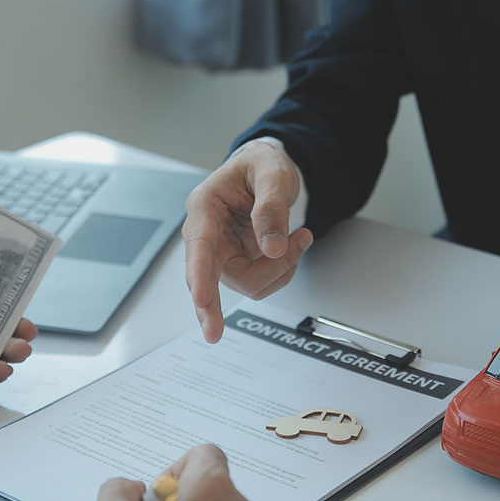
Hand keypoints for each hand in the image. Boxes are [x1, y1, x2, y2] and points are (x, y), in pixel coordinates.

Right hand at [183, 141, 314, 342]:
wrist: (267, 171)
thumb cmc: (261, 166)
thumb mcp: (271, 174)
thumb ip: (271, 208)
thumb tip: (272, 247)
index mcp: (205, 208)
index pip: (198, 246)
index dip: (199, 276)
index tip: (201, 299)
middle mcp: (208, 235)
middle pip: (208, 279)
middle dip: (212, 308)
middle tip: (213, 334)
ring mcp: (223, 254)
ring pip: (247, 283)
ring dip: (280, 269)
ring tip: (300, 238)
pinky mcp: (239, 264)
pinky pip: (262, 282)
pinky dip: (284, 270)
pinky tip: (292, 248)